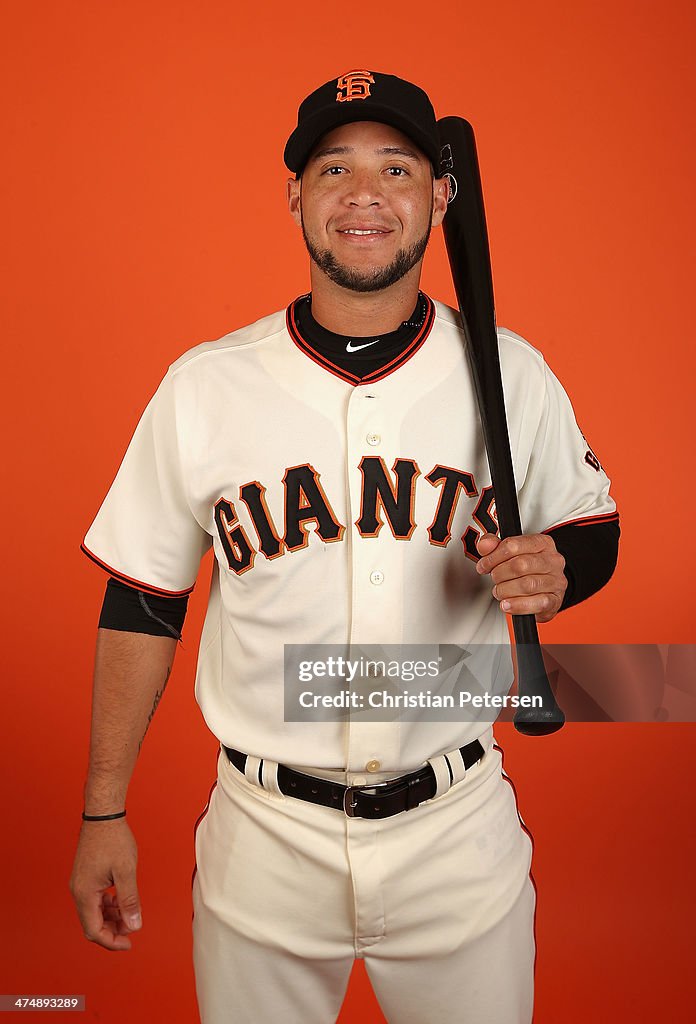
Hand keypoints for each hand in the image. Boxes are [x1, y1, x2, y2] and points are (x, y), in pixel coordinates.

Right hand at [69, 819, 141, 950]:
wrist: (103, 816)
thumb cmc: (113, 839)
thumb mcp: (126, 872)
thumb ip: (129, 900)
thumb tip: (134, 925)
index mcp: (84, 893)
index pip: (94, 930)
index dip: (112, 941)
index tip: (129, 943)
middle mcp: (78, 891)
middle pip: (92, 924)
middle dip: (112, 930)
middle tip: (132, 927)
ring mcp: (80, 883)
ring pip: (94, 912)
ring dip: (111, 917)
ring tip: (130, 913)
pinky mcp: (85, 876)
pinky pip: (94, 899)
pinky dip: (108, 904)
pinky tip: (121, 900)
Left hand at [475, 532, 566, 623]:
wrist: (545, 589)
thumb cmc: (527, 570)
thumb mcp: (509, 552)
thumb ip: (493, 545)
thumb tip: (485, 545)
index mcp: (542, 543)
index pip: (513, 545)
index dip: (493, 557)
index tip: (484, 565)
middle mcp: (552, 560)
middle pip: (520, 565)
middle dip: (499, 574)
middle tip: (494, 579)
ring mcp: (556, 581)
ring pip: (527, 585)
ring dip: (506, 590)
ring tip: (500, 592)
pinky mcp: (556, 600)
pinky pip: (537, 603)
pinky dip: (518, 605)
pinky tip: (508, 604)